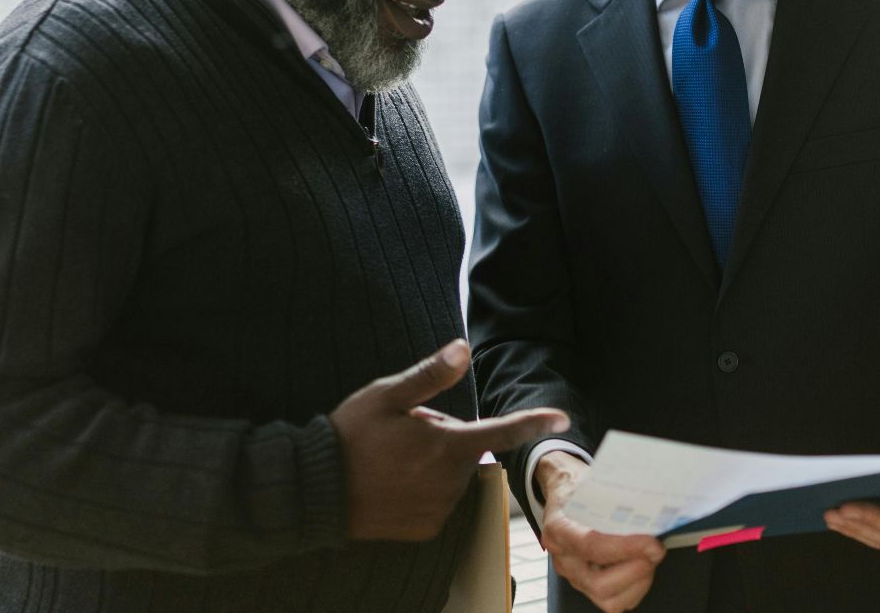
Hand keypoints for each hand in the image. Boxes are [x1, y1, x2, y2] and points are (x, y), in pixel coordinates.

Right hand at [330, 339, 567, 541]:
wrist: (317, 491)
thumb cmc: (350, 437)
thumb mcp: (386, 396)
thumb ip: (430, 376)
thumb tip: (463, 349)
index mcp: (447, 446)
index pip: (502, 431)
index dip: (533, 422)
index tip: (562, 418)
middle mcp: (450, 481)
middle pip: (465, 450)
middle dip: (445, 436)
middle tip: (405, 431)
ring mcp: (439, 509)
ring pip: (451, 476)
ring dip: (434, 464)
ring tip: (393, 458)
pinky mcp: (426, 528)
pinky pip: (437, 502)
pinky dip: (423, 490)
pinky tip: (393, 483)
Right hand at [536, 451, 664, 612]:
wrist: (565, 492)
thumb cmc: (581, 488)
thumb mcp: (595, 482)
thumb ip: (619, 498)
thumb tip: (655, 509)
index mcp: (559, 527)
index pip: (591, 546)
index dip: (625, 548)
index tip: (651, 542)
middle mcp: (562, 558)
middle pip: (598, 583)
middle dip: (635, 570)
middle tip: (655, 549)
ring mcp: (573, 576)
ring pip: (608, 599)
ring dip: (638, 581)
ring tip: (649, 557)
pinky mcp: (587, 586)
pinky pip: (614, 603)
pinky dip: (635, 588)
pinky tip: (641, 566)